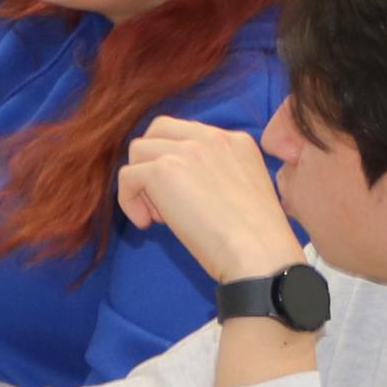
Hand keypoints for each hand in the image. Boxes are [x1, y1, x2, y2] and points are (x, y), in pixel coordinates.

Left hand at [114, 118, 305, 284]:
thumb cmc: (254, 241)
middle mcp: (211, 136)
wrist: (259, 255)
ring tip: (160, 217)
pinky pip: (127, 176)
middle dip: (152, 163)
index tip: (182, 195)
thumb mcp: (242, 190)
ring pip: (138, 151)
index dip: (174, 161)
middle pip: (158, 131)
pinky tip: (145, 225)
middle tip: (164, 204)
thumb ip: (213, 173)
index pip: (186, 133)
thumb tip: (174, 183)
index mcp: (235, 141)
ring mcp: (186, 149)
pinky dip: (128, 202)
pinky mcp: (163, 169)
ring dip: (142, 184)